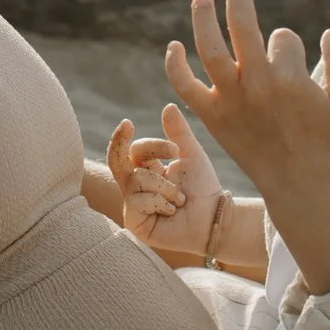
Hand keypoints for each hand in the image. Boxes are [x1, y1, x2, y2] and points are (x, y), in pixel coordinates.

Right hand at [105, 103, 223, 258]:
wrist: (213, 218)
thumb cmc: (203, 188)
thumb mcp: (191, 154)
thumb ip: (178, 132)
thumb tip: (168, 106)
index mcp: (147, 169)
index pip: (137, 150)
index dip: (153, 146)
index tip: (174, 150)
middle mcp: (136, 186)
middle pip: (115, 160)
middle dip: (118, 142)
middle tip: (126, 126)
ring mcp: (133, 205)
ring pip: (137, 181)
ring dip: (165, 188)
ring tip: (179, 200)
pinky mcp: (134, 223)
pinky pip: (137, 201)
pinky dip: (160, 203)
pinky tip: (171, 212)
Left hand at [165, 0, 329, 196]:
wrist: (295, 178)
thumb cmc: (322, 137)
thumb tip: (326, 33)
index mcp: (289, 78)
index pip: (283, 38)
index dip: (289, 45)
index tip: (292, 62)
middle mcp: (256, 84)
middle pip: (242, 27)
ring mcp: (230, 99)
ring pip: (209, 49)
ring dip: (203, 18)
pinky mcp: (211, 115)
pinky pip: (185, 86)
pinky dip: (175, 65)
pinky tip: (174, 45)